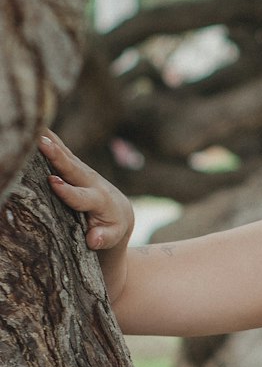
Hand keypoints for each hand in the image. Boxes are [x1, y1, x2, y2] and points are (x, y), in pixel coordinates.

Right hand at [38, 129, 133, 252]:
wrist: (120, 212)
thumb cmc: (112, 228)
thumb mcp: (112, 236)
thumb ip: (105, 237)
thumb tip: (94, 240)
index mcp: (99, 201)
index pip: (81, 196)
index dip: (68, 191)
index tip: (53, 182)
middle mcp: (92, 182)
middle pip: (73, 169)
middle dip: (58, 157)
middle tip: (42, 143)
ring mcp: (83, 172)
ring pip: (66, 156)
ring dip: (52, 142)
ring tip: (37, 129)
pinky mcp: (76, 166)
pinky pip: (63, 151)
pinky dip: (52, 140)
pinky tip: (39, 126)